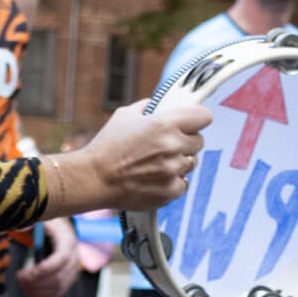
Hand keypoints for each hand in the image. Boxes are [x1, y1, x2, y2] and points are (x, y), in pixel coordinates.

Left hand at [16, 219, 78, 296]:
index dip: (47, 268)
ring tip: (21, 282)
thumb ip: (27, 222)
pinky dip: (42, 295)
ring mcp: (73, 270)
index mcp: (67, 240)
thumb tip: (19, 228)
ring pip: (58, 288)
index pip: (62, 258)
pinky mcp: (68, 279)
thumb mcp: (37, 218)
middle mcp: (74, 257)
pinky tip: (28, 290)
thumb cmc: (45, 224)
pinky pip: (57, 293)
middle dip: (36, 281)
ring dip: (37, 289)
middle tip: (19, 276)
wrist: (57, 229)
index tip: (29, 272)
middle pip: (59, 277)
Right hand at [53, 101, 211, 215]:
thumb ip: (148, 107)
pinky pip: (183, 183)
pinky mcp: (170, 190)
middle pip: (199, 142)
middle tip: (165, 146)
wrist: (93, 179)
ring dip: (178, 163)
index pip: (204, 116)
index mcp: (165, 123)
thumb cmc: (107, 146)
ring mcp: (173, 170)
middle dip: (185, 142)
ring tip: (155, 164)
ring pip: (191, 163)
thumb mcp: (124, 115)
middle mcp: (173, 146)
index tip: (190, 123)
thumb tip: (161, 105)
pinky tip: (154, 179)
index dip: (196, 119)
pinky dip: (172, 182)